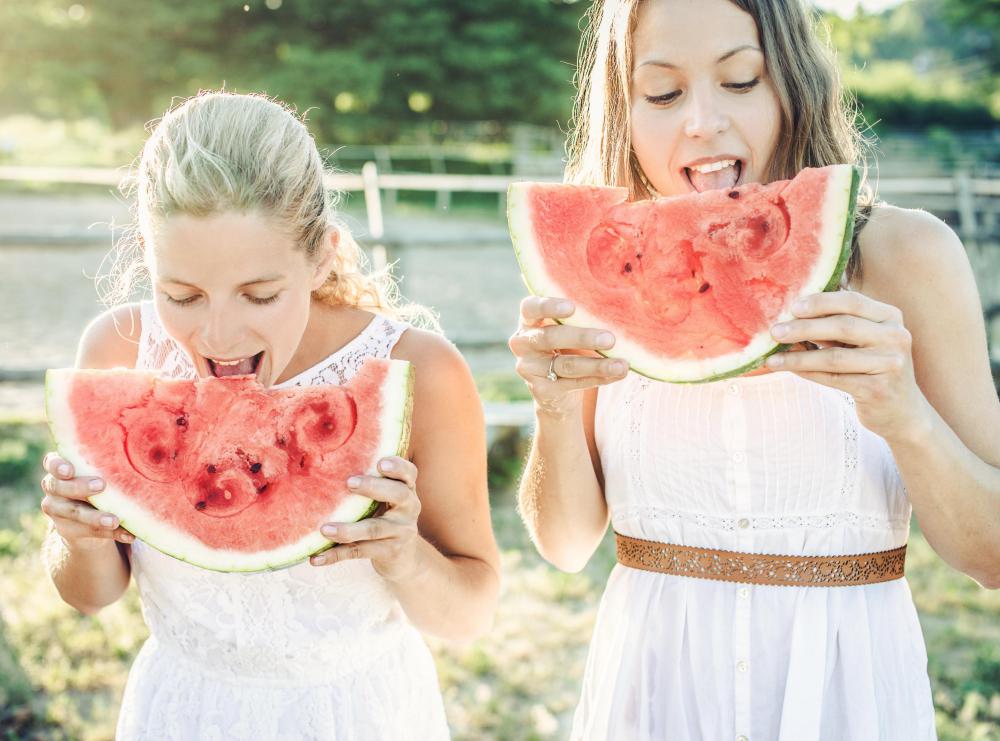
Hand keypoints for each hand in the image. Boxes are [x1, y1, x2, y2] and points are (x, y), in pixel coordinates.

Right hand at [40, 453, 133, 548]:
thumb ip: (106, 465)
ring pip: (75, 513)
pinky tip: (129, 534)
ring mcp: (58, 511)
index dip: (58, 466)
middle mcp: (54, 489)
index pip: (51, 463)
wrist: (82, 516)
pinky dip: (112, 533)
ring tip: (115, 520)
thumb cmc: (96, 480)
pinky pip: (91, 532)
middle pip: (60, 487)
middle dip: (80, 487)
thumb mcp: (96, 471)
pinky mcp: (69, 530)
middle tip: (101, 485)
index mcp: (59, 469)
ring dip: (96, 517)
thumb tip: (147, 455)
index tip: (69, 470)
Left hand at [311, 456, 422, 581]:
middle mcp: (410, 508)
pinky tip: (316, 559)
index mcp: (407, 489)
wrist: (405, 557)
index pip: (409, 472)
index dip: (397, 466)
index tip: (380, 463)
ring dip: (348, 530)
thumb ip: (372, 483)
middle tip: (349, 482)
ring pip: (374, 529)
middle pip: (397, 494)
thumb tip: (329, 462)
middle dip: (373, 487)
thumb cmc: (387, 517)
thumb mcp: (387, 499)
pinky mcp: (390, 552)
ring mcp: (401, 532)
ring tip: (325, 529)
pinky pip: (360, 551)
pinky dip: (336, 555)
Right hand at [508, 296, 628, 417]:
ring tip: (621, 365)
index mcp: (528, 321)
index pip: (530, 308)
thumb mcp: (569, 328)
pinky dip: (598, 378)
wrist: (558, 388)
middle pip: (550, 338)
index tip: (572, 307)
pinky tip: (616, 374)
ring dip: (597, 364)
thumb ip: (581, 317)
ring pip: (565, 365)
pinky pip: (573, 383)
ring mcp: (529, 368)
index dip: (549, 306)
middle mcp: (522, 344)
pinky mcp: (541, 390)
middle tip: (610, 339)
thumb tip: (616, 308)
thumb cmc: (568, 346)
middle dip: (582, 338)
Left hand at [764, 291, 928, 439]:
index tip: (792, 306)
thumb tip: (791, 314)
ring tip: (772, 358)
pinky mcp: (878, 389)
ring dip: (798, 356)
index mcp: (890, 317)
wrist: (901, 411)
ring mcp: (890, 364)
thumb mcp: (861, 340)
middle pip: (843, 326)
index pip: (852, 301)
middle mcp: (895, 336)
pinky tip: (789, 369)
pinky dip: (807, 372)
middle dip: (803, 328)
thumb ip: (836, 324)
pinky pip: (833, 378)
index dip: (820, 302)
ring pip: (834, 356)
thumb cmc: (871, 367)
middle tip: (775, 331)